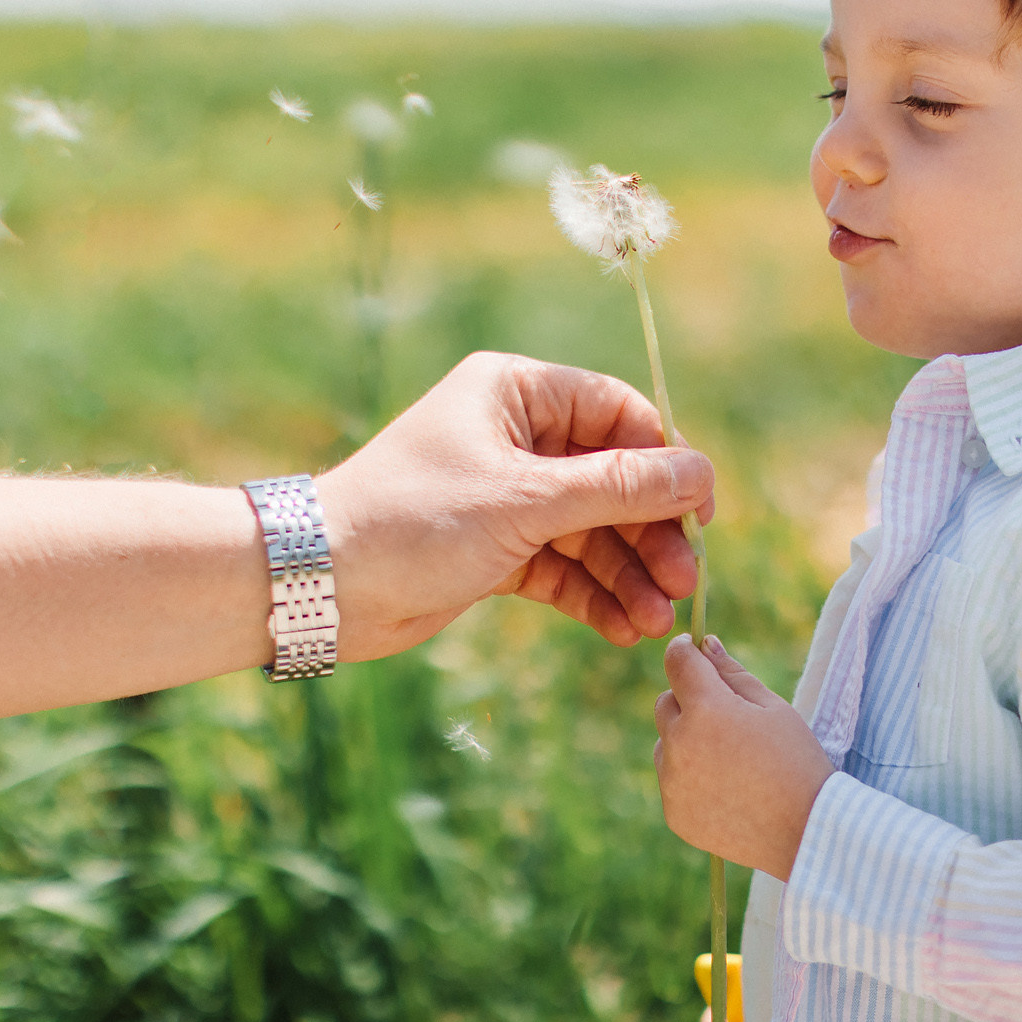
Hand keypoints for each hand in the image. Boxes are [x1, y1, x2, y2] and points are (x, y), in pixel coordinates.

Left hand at [317, 352, 715, 658]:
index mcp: (518, 392)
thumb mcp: (525, 501)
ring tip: (654, 622)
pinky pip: (563, 568)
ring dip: (627, 575)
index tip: (701, 514)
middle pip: (614, 479)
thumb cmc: (414, 520)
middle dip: (649, 534)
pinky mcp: (495, 550)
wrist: (320, 585)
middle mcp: (516, 437)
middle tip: (682, 583)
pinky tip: (622, 629)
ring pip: (592, 531)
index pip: (619, 414)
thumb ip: (619, 488)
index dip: (667, 462)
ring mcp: (506, 496)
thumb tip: (701, 473)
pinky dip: (594, 596)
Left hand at [655, 635, 834, 880]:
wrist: (806, 831)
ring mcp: (673, 783)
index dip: (684, 651)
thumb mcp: (772, 708)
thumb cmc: (796, 761)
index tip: (693, 651)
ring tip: (732, 761)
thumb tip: (703, 644)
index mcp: (706, 710)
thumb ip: (732, 673)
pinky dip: (690, 778)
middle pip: (665, 703)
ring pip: (666, 744)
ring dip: (687, 741)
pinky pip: (672, 781)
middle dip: (688, 700)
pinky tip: (727, 790)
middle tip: (727, 717)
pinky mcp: (674, 813)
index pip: (676, 662)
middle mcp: (680, 744)